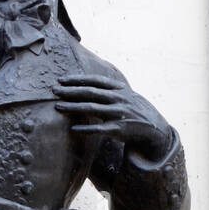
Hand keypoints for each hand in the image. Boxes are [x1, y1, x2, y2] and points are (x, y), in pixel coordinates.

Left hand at [55, 76, 172, 162]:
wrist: (154, 128)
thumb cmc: (134, 110)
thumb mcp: (125, 94)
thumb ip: (109, 89)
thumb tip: (87, 83)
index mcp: (119, 89)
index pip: (95, 81)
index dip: (77, 79)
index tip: (62, 79)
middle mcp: (118, 99)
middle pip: (90, 92)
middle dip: (70, 91)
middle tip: (54, 90)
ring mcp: (118, 114)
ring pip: (91, 108)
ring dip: (72, 107)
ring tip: (58, 107)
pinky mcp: (118, 130)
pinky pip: (98, 129)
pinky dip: (85, 129)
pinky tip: (73, 129)